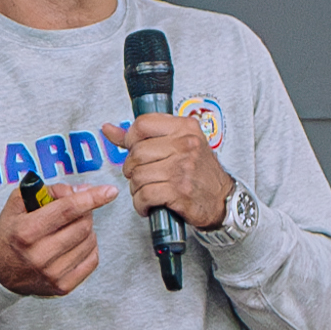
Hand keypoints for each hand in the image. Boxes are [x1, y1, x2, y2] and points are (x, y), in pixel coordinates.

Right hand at [0, 176, 112, 296]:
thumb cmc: (9, 234)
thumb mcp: (17, 204)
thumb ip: (47, 191)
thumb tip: (81, 190)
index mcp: (26, 232)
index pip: (67, 210)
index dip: (92, 198)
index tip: (110, 191)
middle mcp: (39, 255)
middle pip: (82, 225)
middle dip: (84, 212)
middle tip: (75, 210)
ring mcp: (52, 274)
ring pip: (90, 242)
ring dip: (86, 230)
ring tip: (69, 229)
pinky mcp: (62, 287)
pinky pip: (92, 260)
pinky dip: (89, 247)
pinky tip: (75, 244)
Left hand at [105, 111, 229, 232]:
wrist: (221, 199)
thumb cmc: (199, 172)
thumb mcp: (177, 145)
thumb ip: (143, 136)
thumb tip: (109, 129)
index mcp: (185, 128)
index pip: (143, 124)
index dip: (130, 139)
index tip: (133, 151)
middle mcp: (185, 145)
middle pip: (136, 153)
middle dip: (132, 170)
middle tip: (142, 177)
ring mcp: (183, 168)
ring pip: (138, 176)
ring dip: (136, 189)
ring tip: (147, 191)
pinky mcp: (180, 191)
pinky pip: (145, 195)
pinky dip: (141, 204)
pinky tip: (148, 204)